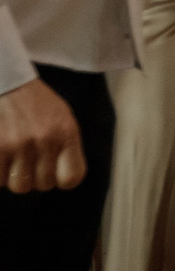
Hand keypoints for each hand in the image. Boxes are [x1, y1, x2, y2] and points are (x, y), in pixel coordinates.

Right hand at [0, 78, 83, 193]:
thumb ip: (66, 146)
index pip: (71, 178)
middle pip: (43, 185)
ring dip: (15, 177)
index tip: (55, 172)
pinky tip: (2, 158)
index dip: (62, 180)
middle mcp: (45, 140)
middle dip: (36, 177)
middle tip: (29, 162)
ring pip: (19, 186)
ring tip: (14, 160)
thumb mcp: (62, 118)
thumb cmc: (36, 104)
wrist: (7, 84)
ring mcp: (18, 145)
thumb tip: (63, 181)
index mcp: (66, 133)